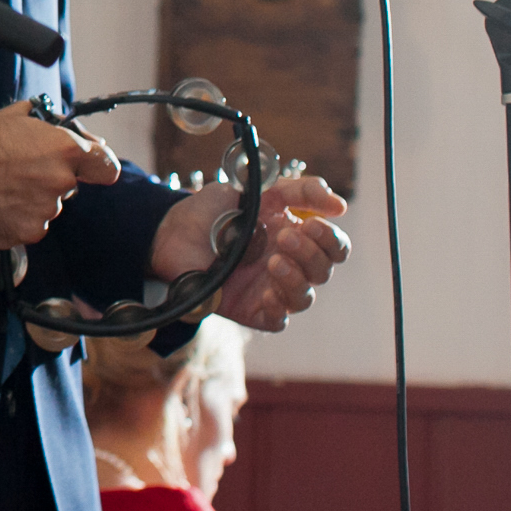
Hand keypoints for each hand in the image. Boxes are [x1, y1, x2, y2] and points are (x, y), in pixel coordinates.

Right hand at [0, 100, 121, 248]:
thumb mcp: (20, 116)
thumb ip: (60, 128)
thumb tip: (89, 142)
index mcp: (65, 150)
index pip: (107, 167)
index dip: (97, 165)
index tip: (89, 168)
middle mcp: (60, 183)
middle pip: (71, 187)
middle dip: (54, 179)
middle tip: (22, 169)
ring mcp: (43, 212)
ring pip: (50, 208)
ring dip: (34, 200)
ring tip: (4, 186)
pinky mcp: (26, 234)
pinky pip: (32, 226)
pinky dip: (18, 218)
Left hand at [151, 174, 349, 330]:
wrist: (171, 230)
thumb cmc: (215, 211)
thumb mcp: (257, 191)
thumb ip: (297, 191)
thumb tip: (338, 203)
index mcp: (296, 237)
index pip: (333, 247)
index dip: (331, 239)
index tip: (313, 224)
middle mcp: (289, 266)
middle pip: (323, 271)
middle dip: (311, 254)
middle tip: (286, 237)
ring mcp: (270, 289)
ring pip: (304, 297)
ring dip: (296, 279)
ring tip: (274, 261)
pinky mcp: (251, 310)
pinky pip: (277, 320)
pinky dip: (279, 308)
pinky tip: (267, 292)